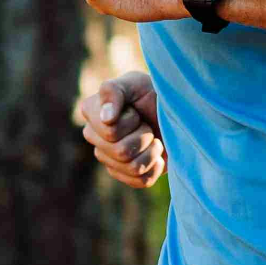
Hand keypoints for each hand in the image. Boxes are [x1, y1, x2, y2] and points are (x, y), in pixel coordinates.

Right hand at [79, 70, 164, 189]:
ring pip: (133, 167)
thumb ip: (113, 91)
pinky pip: (142, 181)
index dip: (130, 121)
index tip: (135, 110)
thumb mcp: (135, 83)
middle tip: (146, 124)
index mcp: (91, 113)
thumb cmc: (151, 93)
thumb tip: (107, 118)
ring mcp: (109, 159)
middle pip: (121, 152)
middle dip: (143, 136)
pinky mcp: (126, 175)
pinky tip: (157, 154)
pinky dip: (156, 166)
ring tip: (153, 138)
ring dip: (151, 151)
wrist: (174, 110)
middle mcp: (95, 138)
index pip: (110, 132)